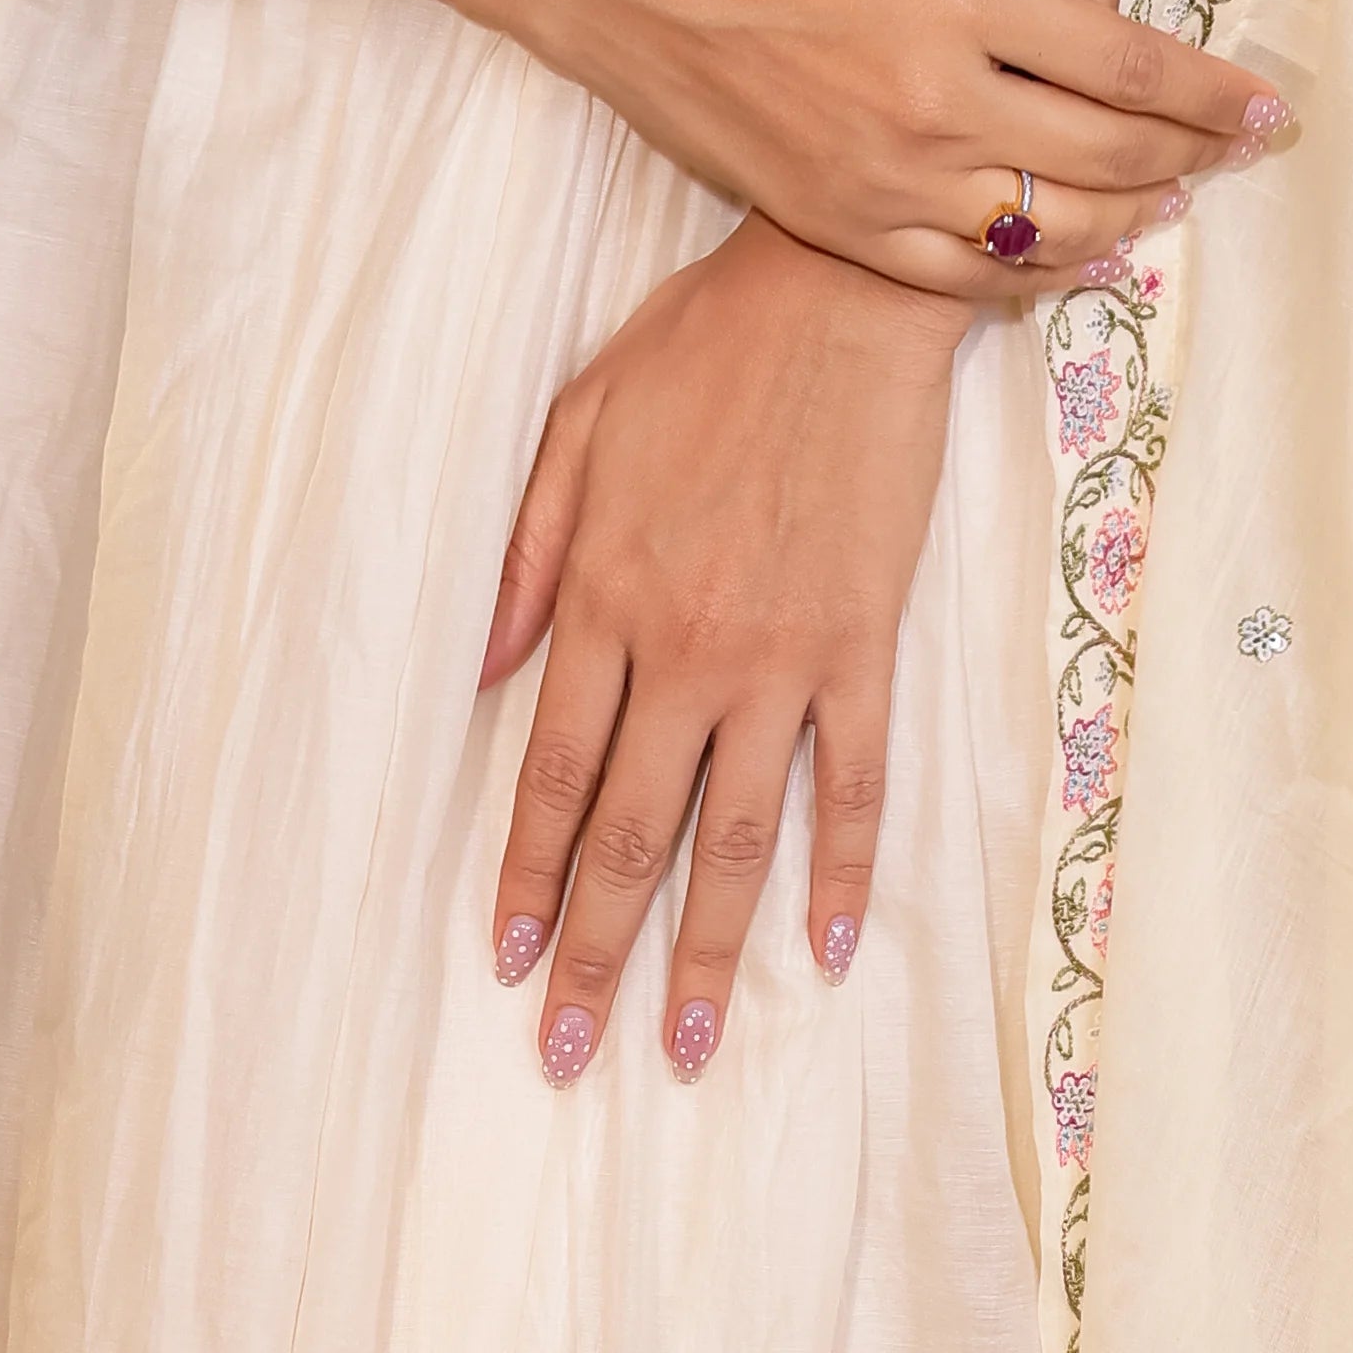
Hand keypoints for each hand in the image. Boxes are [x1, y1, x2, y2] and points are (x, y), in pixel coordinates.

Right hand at [17, 0, 1296, 295]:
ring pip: (1046, 230)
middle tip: (1240, 151)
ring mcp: (878, 178)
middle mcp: (930, 105)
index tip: (1270, 108)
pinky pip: (958, 276)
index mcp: (955, 1)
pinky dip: (1033, 271)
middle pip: (1105, 152)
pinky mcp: (827, 221)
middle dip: (1191, 156)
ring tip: (1171, 199)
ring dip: (1128, 218)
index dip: (1210, 91)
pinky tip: (1072, 253)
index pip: (1125, 62)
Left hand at [483, 214, 958, 1091]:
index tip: (510, 960)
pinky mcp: (863, 644)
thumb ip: (528, 552)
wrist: (843, 296)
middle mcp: (687, 647)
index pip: (555, 771)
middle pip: (634, 831)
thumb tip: (488, 670)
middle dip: (598, 953)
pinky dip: (845, 872)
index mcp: (607, 595)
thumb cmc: (703, 347)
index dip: (530, 874)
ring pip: (739, 836)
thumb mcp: (579, 421)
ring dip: (707, 950)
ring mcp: (783, 655)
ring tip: (684, 1046)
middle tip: (570, 1056)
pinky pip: (855, 781)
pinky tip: (832, 949)